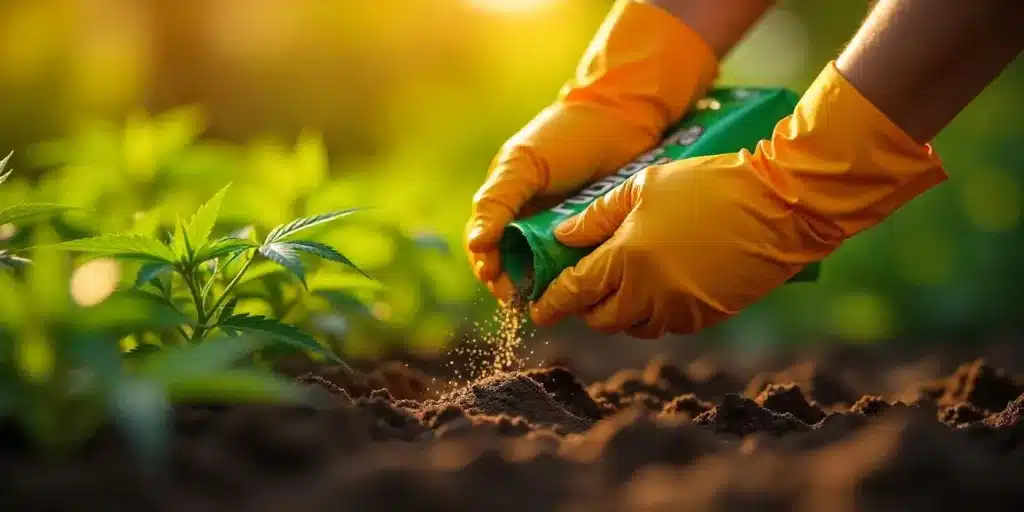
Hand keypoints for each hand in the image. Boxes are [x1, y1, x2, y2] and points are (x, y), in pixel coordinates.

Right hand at [465, 0, 717, 300]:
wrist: (625, 117)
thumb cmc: (568, 134)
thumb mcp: (525, 163)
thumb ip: (499, 200)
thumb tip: (477, 244)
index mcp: (507, 198)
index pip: (484, 242)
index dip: (486, 264)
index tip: (495, 281)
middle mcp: (530, 217)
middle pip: (511, 261)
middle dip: (511, 282)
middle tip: (520, 297)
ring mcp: (560, 227)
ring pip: (542, 267)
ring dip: (539, 284)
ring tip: (544, 298)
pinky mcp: (590, 233)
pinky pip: (574, 262)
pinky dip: (569, 275)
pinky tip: (573, 286)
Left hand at [531, 62, 946, 337]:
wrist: (780, 207)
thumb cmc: (707, 185)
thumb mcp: (644, 186)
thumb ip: (596, 217)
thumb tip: (561, 238)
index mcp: (626, 259)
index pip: (575, 292)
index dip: (551, 302)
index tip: (536, 308)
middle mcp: (649, 294)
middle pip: (600, 318)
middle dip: (584, 308)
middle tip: (578, 290)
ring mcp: (680, 310)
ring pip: (632, 326)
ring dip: (618, 312)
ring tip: (617, 285)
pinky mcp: (706, 317)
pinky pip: (665, 325)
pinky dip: (651, 313)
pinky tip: (654, 287)